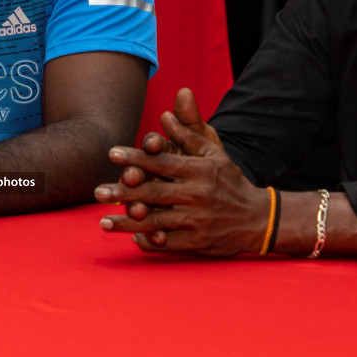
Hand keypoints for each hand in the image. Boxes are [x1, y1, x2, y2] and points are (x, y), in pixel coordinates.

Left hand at [93, 88, 265, 256]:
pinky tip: (131, 238)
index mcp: (199, 170)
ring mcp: (197, 221)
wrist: (258, 218)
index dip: (137, 157)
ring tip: (102, 222)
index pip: (163, 162)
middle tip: (97, 192)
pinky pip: (168, 244)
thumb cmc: (229, 180)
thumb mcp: (214, 153)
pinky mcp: (198, 243)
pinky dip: (149, 242)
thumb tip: (165, 113)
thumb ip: (189, 132)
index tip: (112, 154)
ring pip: (156, 222)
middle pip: (154, 193)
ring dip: (127, 223)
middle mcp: (197, 195)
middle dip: (124, 192)